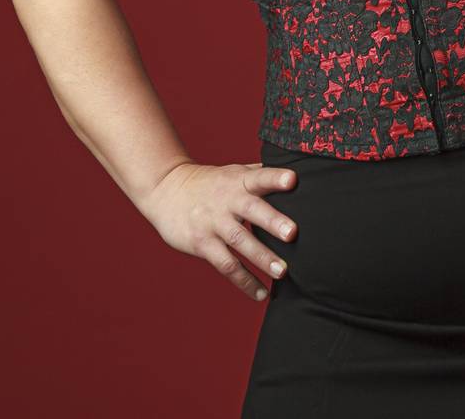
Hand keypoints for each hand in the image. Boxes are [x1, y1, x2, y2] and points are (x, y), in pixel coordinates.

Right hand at [137, 161, 298, 302]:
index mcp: (239, 181)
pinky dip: (244, 280)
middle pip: (251, 210)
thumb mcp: (233, 172)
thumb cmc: (211, 182)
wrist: (166, 189)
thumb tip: (298, 171)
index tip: (292, 180)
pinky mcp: (202, 243)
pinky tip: (261, 294)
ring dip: (261, 257)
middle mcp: (227, 200)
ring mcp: (213, 222)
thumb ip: (260, 174)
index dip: (275, 177)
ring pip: (239, 241)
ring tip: (282, 272)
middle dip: (272, 221)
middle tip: (292, 233)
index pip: (259, 176)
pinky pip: (226, 264)